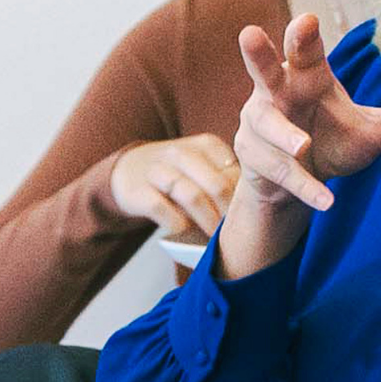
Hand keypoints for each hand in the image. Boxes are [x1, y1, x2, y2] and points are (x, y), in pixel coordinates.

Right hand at [110, 134, 237, 236]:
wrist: (129, 170)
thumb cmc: (179, 172)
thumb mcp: (204, 165)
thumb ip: (226, 179)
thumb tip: (251, 208)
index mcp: (206, 145)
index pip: (234, 171)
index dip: (243, 198)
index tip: (248, 215)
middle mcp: (181, 153)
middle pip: (217, 184)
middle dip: (228, 212)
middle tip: (234, 231)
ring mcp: (158, 170)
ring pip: (192, 196)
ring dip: (207, 221)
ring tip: (214, 237)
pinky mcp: (138, 190)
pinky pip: (163, 209)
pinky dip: (178, 224)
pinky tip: (186, 231)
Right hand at [219, 15, 380, 277]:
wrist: (294, 185)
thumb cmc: (330, 143)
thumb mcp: (369, 132)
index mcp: (306, 76)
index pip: (305, 51)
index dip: (303, 35)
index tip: (307, 19)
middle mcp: (276, 92)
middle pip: (264, 69)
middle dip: (257, 53)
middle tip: (250, 34)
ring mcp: (259, 125)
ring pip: (267, 125)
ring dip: (284, 135)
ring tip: (302, 145)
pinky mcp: (254, 159)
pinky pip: (280, 171)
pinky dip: (305, 185)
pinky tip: (325, 201)